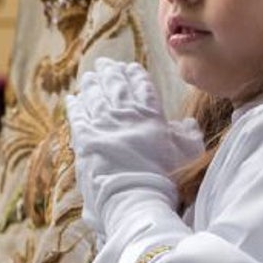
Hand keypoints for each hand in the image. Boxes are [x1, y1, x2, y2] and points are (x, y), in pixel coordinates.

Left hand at [66, 58, 203, 235]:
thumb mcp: (187, 155)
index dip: (135, 74)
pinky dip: (75, 104)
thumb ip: (188, 135)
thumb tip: (188, 123)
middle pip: (115, 86)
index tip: (130, 66)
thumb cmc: (168, 180)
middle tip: (105, 63)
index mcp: (151, 116)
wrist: (137, 198)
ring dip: (91, 83)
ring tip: (90, 76)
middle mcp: (125, 115)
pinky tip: (74, 98)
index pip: (143, 86)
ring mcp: (102, 126)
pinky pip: (77, 115)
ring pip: (94, 96)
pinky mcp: (83, 139)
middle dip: (110, 72)